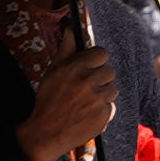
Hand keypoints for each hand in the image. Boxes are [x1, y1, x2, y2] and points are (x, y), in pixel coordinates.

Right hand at [13, 36, 120, 160]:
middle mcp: (87, 81)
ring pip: (113, 89)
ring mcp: (97, 99)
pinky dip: (102, 110)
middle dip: (99, 78)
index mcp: (74, 67)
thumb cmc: (49, 99)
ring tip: (86, 101)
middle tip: (85, 87)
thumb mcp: (53, 71)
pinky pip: (111, 106)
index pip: (102, 53)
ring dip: (103, 94)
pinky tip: (87, 113)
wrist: (46, 132)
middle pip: (109, 71)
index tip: (90, 67)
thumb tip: (71, 27)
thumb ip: (66, 49)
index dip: (96, 60)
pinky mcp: (103, 115)